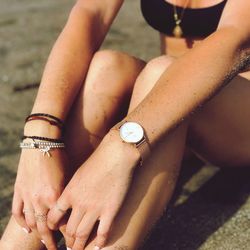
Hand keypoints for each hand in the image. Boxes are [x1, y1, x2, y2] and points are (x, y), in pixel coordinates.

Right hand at [12, 148, 67, 249]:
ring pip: (31, 222)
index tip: (72, 239)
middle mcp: (40, 200)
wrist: (41, 142)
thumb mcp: (68, 175)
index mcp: (55, 196)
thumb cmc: (60, 156)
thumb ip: (67, 194)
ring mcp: (27, 196)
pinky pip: (18, 212)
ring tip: (43, 240)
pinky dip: (22, 222)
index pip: (61, 222)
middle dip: (50, 241)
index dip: (67, 233)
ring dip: (37, 233)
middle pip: (45, 228)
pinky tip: (28, 229)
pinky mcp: (19, 191)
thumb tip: (71, 207)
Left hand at [48, 132, 139, 249]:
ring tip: (79, 249)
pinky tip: (99, 246)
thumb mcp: (79, 173)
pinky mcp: (111, 210)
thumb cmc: (98, 159)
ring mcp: (95, 208)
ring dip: (80, 246)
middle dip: (68, 241)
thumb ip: (73, 188)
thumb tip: (70, 199)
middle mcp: (79, 204)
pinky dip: (100, 242)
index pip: (54, 216)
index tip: (56, 230)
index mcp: (69, 193)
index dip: (53, 226)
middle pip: (69, 230)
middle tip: (70, 245)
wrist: (116, 154)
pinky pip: (103, 232)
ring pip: (82, 235)